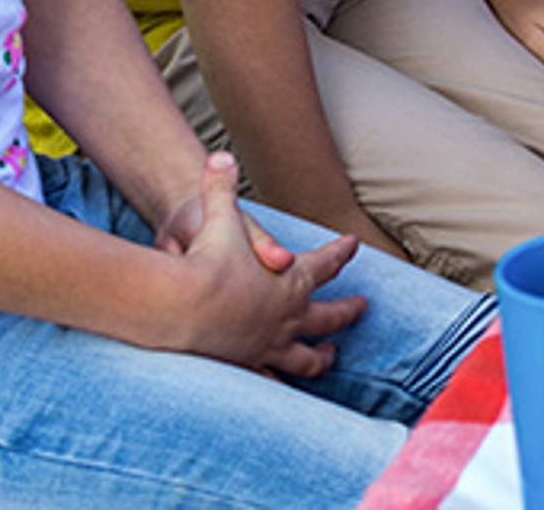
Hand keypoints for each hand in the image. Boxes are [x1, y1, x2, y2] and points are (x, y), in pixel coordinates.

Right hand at [156, 153, 371, 378]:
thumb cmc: (206, 259)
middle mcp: (291, 315)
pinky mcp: (249, 367)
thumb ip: (220, 186)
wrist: (181, 307)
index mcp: (293, 278)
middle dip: (347, 311)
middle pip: (329, 315)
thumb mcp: (216, 216)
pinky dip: (279, 382)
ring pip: (307, 356)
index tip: (354, 245)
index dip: (341, 252)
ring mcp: (272, 345)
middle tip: (362, 308)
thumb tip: (220, 154)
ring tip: (331, 358)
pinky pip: (271, 378)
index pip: (327, 262)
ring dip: (322, 356)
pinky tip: (283, 390)